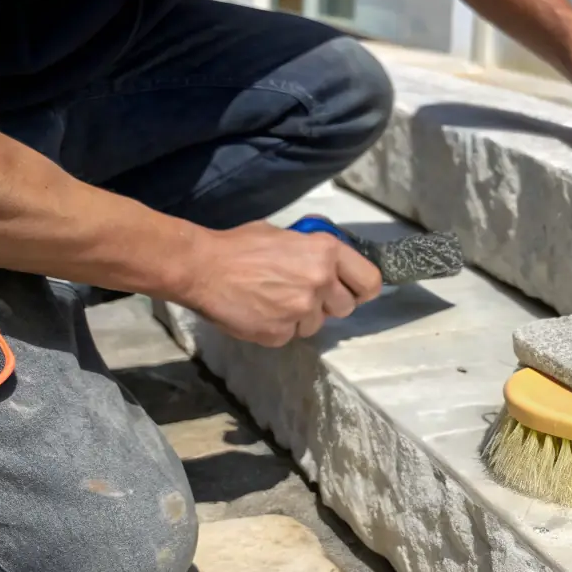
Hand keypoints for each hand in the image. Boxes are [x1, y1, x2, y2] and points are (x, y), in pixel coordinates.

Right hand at [177, 222, 382, 346]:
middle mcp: (320, 282)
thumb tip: (329, 263)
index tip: (353, 290)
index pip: (370, 282)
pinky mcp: (280, 334)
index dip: (362, 289)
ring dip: (302, 317)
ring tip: (274, 300)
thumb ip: (313, 252)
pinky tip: (260, 311)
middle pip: (346, 307)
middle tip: (305, 294)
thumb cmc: (239, 246)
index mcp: (325, 253)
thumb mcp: (286, 235)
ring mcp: (301, 311)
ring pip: (317, 324)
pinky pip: (290, 335)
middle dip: (329, 304)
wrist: (201, 268)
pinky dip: (278, 327)